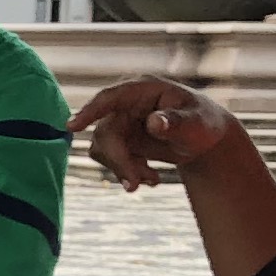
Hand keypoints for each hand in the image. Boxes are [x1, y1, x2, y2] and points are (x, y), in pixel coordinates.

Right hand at [65, 76, 246, 191]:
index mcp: (143, 89)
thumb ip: (177, 122)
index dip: (90, 111)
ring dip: (123, 169)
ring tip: (151, 180)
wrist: (204, 140)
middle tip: (135, 185)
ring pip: (103, 148)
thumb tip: (153, 122)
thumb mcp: (197, 123)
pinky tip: (151, 178)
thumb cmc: (204, 124)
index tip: (72, 127)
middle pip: (105, 131)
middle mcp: (127, 104)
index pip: (110, 97)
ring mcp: (121, 122)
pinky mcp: (120, 139)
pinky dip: (127, 173)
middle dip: (118, 161)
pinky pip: (110, 159)